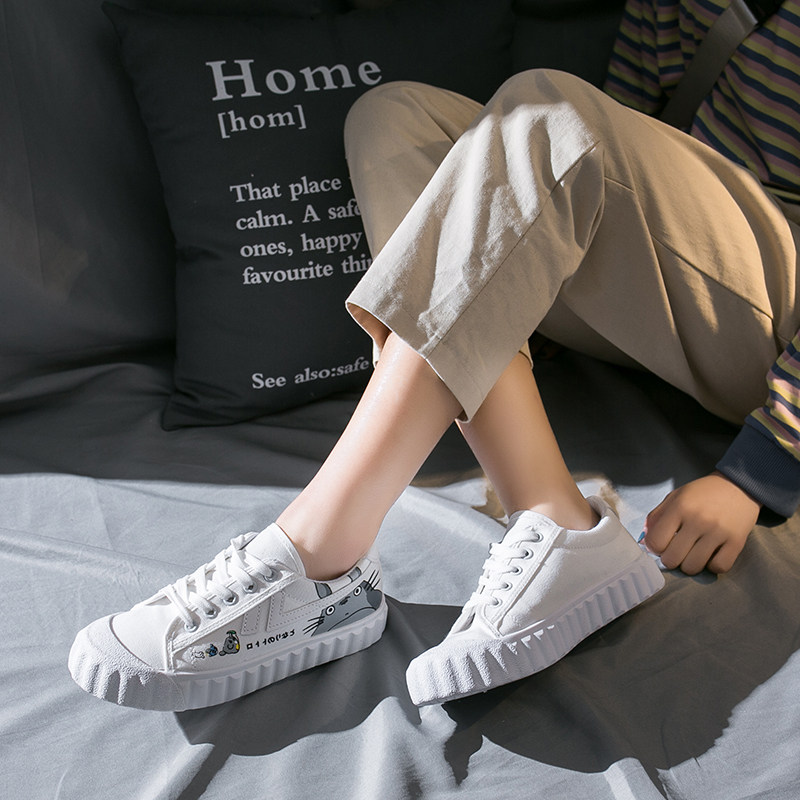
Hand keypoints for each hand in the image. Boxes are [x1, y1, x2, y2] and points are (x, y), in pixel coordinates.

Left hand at [643, 472, 760, 574]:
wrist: (738, 486)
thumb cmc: (702, 493)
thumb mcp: (675, 497)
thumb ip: (656, 517)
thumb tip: (644, 542)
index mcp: (679, 507)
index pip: (656, 542)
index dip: (655, 548)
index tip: (661, 545)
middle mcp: (698, 520)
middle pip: (672, 559)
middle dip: (670, 559)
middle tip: (677, 551)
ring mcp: (718, 532)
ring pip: (693, 567)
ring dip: (690, 564)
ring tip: (693, 553)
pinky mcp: (737, 542)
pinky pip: (718, 568)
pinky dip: (712, 566)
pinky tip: (711, 555)